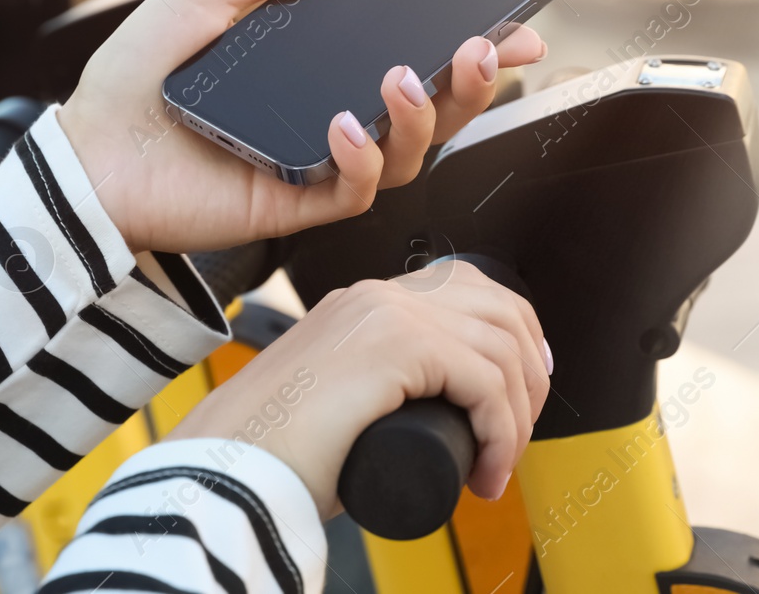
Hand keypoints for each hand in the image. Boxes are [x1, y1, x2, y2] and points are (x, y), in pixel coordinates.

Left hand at [56, 0, 545, 253]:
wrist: (86, 152)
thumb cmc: (137, 78)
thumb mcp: (203, 0)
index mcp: (320, 70)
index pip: (413, 57)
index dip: (472, 46)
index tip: (516, 21)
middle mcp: (332, 117)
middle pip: (432, 108)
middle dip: (475, 81)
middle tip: (486, 46)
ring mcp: (319, 162)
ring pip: (410, 152)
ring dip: (424, 114)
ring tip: (403, 75)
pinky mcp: (296, 201)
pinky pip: (356, 188)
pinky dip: (363, 156)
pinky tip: (342, 124)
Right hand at [166, 261, 551, 516]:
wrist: (228, 469)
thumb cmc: (273, 454)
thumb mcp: (341, 403)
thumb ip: (375, 394)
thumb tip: (430, 424)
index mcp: (364, 302)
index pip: (466, 288)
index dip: (514, 336)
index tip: (521, 394)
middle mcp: (377, 294)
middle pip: (499, 307)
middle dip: (531, 374)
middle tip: (516, 436)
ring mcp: (386, 312)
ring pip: (501, 346)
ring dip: (519, 415)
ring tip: (497, 465)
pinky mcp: (396, 344)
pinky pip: (486, 381)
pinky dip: (504, 432)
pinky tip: (487, 471)